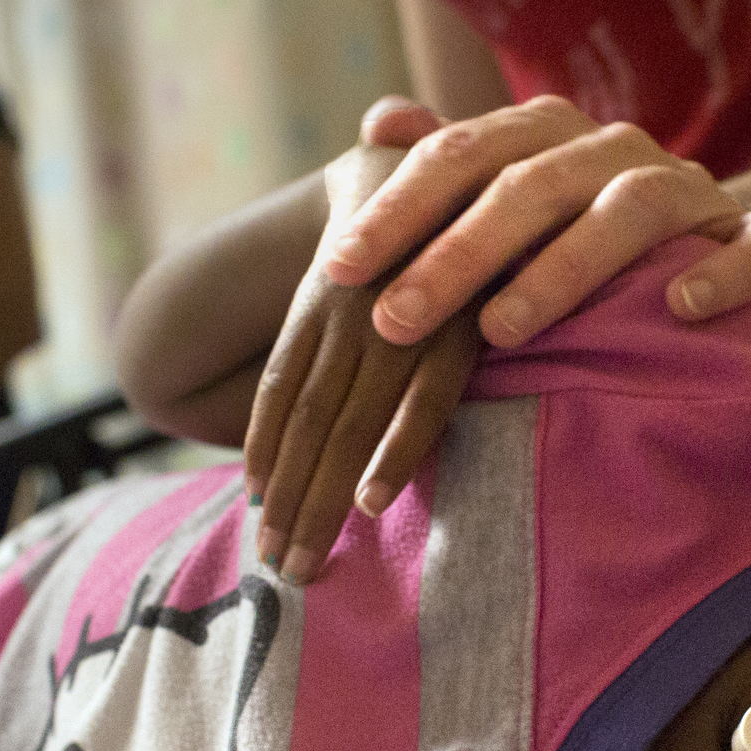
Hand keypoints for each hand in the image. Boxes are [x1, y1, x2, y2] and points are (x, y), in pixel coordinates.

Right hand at [240, 266, 481, 585]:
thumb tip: (438, 456)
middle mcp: (392, 323)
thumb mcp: (493, 306)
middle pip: (348, 424)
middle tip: (298, 573)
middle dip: (318, 503)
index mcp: (452, 330)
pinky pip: (280, 383)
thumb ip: (468, 371)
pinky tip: (257, 490)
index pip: (420, 402)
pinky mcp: (306, 312)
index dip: (395, 452)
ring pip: (308, 414)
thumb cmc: (472, 272)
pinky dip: (264, 440)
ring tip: (270, 550)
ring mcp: (341, 318)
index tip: (370, 507)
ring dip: (286, 488)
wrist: (412, 177)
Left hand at [317, 95, 750, 349]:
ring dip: (564, 266)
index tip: (338, 268)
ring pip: (633, 210)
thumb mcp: (514, 209)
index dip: (398, 208)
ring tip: (503, 328)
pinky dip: (723, 272)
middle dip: (458, 252)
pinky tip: (679, 308)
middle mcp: (622, 152)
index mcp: (552, 137)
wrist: (726, 261)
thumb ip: (451, 168)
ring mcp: (700, 194)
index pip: (463, 155)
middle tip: (394, 319)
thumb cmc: (586, 246)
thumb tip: (380, 118)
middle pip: (533, 186)